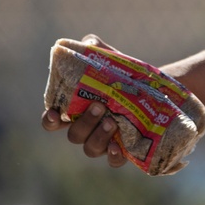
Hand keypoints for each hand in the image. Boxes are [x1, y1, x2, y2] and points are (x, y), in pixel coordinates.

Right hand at [40, 33, 126, 167]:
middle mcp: (86, 129)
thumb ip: (94, 48)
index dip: (50, 120)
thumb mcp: (108, 57)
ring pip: (90, 148)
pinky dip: (112, 156)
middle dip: (84, 123)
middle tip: (99, 106)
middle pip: (74, 135)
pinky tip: (118, 146)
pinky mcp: (122, 150)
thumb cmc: (121, 74)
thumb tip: (89, 44)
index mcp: (75, 110)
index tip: (56, 114)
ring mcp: (103, 141)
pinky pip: (112, 161)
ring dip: (98, 137)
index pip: (53, 121)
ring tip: (112, 121)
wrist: (154, 89)